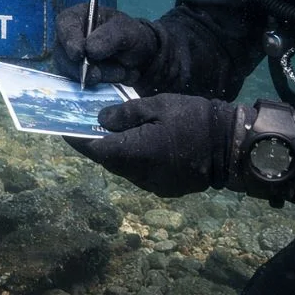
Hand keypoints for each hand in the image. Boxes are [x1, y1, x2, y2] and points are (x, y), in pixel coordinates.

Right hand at [54, 3, 158, 86]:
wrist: (136, 53)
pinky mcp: (77, 78)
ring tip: (124, 72)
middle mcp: (67, 40)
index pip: (64, 27)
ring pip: (74, 74)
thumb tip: (89, 50)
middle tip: (114, 71)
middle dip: (88, 66)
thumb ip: (109, 36)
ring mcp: (69, 61)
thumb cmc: (126, 33)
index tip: (79, 54)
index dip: (70, 40)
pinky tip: (123, 76)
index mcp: (75, 18)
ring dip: (102, 76)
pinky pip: (83, 85)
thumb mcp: (125, 29)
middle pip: (64, 56)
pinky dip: (105, 84)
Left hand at [66, 94, 236, 196]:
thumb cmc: (194, 118)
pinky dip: (134, 159)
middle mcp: (139, 175)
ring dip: (116, 152)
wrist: (231, 146)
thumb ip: (125, 113)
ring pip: (123, 168)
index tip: (63, 127)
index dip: (77, 139)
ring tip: (114, 131)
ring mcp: (152, 185)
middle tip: (87, 123)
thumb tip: (100, 120)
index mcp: (134, 152)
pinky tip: (139, 143)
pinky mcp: (165, 188)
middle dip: (96, 143)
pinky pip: (140, 173)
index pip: (94, 149)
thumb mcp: (157, 105)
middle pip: (108, 160)